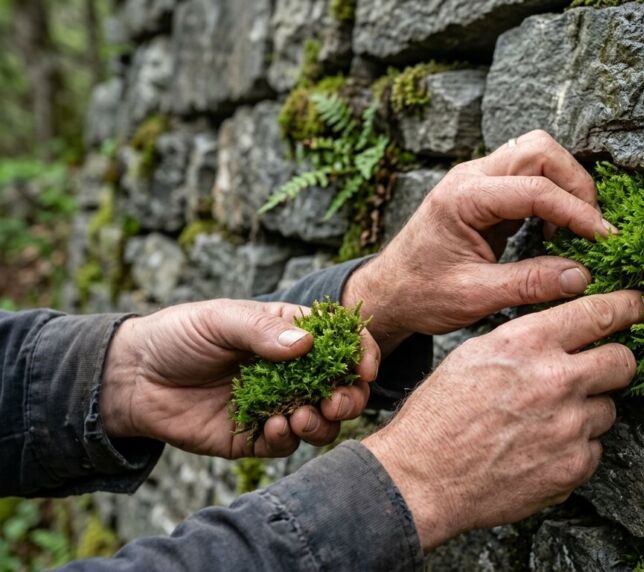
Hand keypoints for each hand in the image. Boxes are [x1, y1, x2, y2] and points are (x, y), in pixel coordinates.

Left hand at [100, 299, 380, 458]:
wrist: (133, 378)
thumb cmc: (178, 336)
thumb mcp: (219, 320)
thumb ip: (262, 331)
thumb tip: (306, 345)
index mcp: (290, 335)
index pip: (341, 342)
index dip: (360, 353)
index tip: (364, 368)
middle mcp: (292, 372)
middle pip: (342, 387)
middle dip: (349, 396)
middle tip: (336, 402)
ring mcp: (277, 405)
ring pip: (322, 420)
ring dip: (322, 422)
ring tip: (300, 416)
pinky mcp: (256, 436)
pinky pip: (287, 445)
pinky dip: (288, 439)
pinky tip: (272, 428)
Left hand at [344, 130, 614, 353]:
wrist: (389, 291)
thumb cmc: (421, 294)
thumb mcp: (474, 297)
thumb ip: (528, 285)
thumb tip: (581, 277)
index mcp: (463, 198)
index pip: (534, 189)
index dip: (576, 211)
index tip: (605, 238)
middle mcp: (471, 177)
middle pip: (540, 150)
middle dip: (575, 184)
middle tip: (593, 228)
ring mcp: (478, 179)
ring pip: (537, 154)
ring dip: (566, 186)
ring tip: (576, 229)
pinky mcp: (487, 191)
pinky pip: (530, 176)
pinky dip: (553, 196)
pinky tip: (555, 231)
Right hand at [362, 291, 643, 549]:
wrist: (422, 478)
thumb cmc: (439, 415)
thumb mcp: (476, 354)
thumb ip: (527, 339)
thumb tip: (564, 330)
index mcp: (528, 343)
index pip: (598, 313)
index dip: (626, 307)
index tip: (638, 306)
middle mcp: (556, 379)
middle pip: (622, 361)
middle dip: (616, 363)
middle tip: (601, 370)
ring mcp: (570, 425)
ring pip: (607, 409)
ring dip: (586, 413)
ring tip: (546, 422)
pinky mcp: (573, 465)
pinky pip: (594, 449)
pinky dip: (574, 450)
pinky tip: (540, 451)